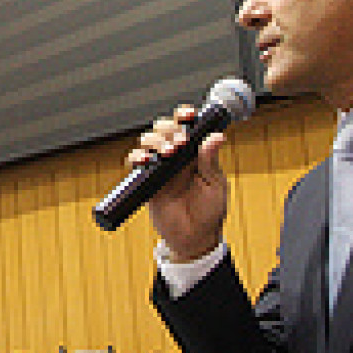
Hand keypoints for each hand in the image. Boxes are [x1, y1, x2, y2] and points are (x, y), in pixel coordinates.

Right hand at [134, 105, 231, 259]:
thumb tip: (215, 136)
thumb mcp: (214, 184)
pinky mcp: (147, 181)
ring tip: (167, 152)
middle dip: (169, 129)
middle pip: (165, 129)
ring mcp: (160, 167)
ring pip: (149, 142)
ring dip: (155, 141)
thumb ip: (210, 160)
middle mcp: (176, 156)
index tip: (188, 114)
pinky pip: (136, 162)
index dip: (184, 116)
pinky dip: (137, 156)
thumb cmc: (210, 210)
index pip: (187, 127)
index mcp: (195, 152)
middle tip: (180, 142)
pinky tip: (145, 160)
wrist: (194, 237)